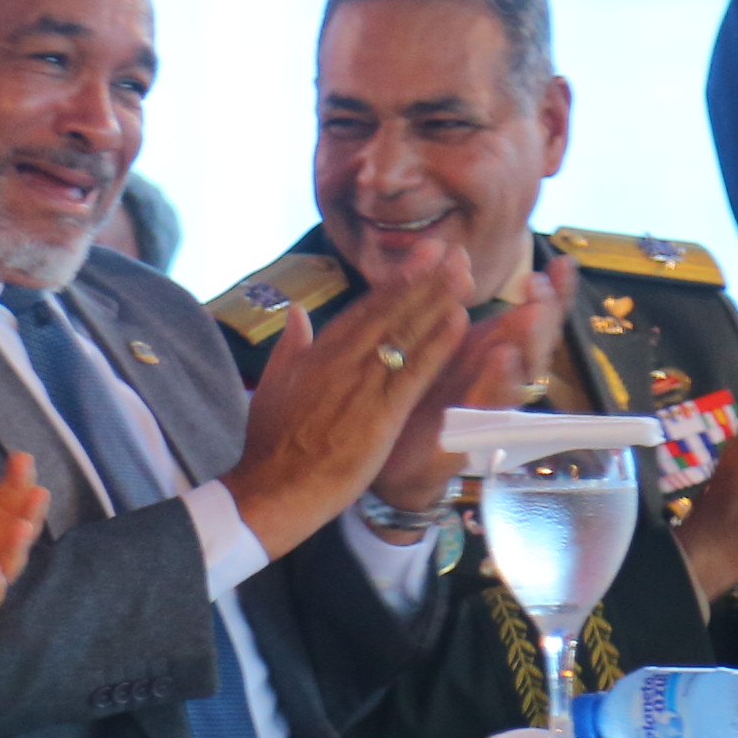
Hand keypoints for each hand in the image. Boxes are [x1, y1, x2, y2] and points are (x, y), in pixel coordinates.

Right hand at [221, 260, 468, 557]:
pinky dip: (436, 346)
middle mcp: (342, 361)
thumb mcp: (273, 384)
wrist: (274, 487)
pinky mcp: (380, 414)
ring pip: (404, 335)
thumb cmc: (272, 444)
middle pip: (389, 312)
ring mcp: (362, 385)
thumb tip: (296, 312)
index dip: (398, 279)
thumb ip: (290, 346)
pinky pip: (414, 373)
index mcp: (318, 353)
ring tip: (464, 274)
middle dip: (423, 279)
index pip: (365, 308)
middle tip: (453, 250)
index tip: (423, 254)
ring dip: (436, 302)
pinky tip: (458, 323)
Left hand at [368, 255, 568, 512]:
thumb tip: (457, 252)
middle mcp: (495, 381)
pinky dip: (493, 388)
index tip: (563, 263)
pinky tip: (500, 360)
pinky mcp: (458, 440)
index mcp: (491, 353)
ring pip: (517, 380)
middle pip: (535, 348)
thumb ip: (443, 300)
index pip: (534, 320)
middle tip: (541, 288)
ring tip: (529, 317)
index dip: (554, 295)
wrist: (379, 453)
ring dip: (525, 348)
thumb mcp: (430, 339)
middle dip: (542, 317)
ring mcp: (482, 411)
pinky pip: (482, 415)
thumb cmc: (412, 390)